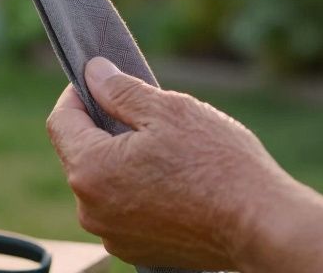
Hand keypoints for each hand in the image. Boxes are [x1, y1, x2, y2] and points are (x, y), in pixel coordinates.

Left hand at [47, 58, 302, 269]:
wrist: (261, 225)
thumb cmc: (218, 164)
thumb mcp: (168, 110)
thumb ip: (120, 90)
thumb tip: (92, 72)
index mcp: (90, 169)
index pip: (61, 121)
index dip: (78, 94)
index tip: (101, 81)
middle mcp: (91, 209)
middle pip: (80, 153)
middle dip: (105, 128)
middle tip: (147, 115)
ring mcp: (113, 234)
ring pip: (104, 182)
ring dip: (123, 161)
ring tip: (169, 152)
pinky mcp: (137, 250)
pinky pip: (124, 209)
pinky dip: (139, 190)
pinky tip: (175, 181)